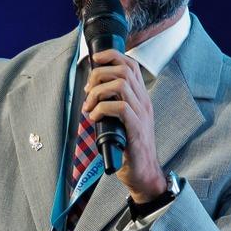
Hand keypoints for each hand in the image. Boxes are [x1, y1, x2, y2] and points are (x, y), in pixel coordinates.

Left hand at [82, 50, 166, 203]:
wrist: (142, 173)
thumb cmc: (128, 148)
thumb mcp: (121, 121)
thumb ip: (112, 105)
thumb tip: (91, 93)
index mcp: (140, 97)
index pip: (130, 64)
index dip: (111, 56)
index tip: (94, 61)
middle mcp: (143, 102)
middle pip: (123, 70)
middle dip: (99, 74)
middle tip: (87, 91)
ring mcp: (141, 115)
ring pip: (121, 85)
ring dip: (98, 92)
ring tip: (89, 106)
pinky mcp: (136, 129)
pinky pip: (119, 108)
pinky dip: (102, 109)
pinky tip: (94, 118)